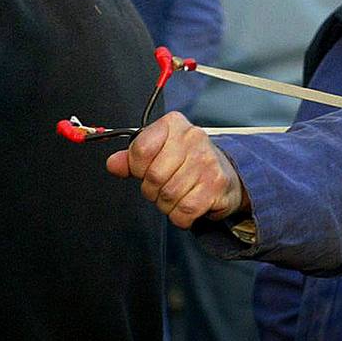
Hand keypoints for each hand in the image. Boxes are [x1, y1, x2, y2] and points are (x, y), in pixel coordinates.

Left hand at [105, 112, 247, 228]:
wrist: (228, 173)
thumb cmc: (188, 161)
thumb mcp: (159, 150)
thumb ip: (132, 157)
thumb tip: (113, 164)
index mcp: (173, 124)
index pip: (140, 150)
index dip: (137, 168)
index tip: (143, 171)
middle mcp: (193, 138)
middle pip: (153, 176)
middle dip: (151, 190)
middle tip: (162, 187)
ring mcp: (207, 162)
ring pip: (168, 195)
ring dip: (166, 204)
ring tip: (176, 196)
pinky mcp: (216, 185)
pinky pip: (184, 211)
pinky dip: (180, 216)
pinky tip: (186, 206)